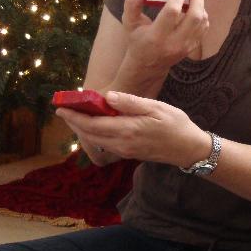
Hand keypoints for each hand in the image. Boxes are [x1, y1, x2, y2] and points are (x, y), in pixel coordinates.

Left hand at [56, 91, 209, 167]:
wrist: (189, 149)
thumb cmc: (176, 124)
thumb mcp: (156, 108)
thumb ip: (131, 103)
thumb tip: (108, 97)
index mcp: (127, 130)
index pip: (93, 124)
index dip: (75, 117)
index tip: (61, 109)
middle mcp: (122, 144)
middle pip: (90, 135)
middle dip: (74, 123)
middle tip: (63, 111)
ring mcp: (125, 151)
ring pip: (96, 141)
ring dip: (83, 130)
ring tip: (74, 117)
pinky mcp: (129, 154)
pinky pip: (105, 145)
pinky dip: (94, 135)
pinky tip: (94, 126)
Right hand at [120, 0, 208, 76]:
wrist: (147, 65)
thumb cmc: (137, 40)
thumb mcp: (129, 22)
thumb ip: (132, 2)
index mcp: (156, 36)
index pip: (172, 12)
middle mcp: (173, 43)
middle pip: (194, 17)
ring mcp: (185, 46)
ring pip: (202, 22)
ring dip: (201, 6)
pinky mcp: (192, 47)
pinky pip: (204, 28)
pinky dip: (202, 15)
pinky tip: (195, 9)